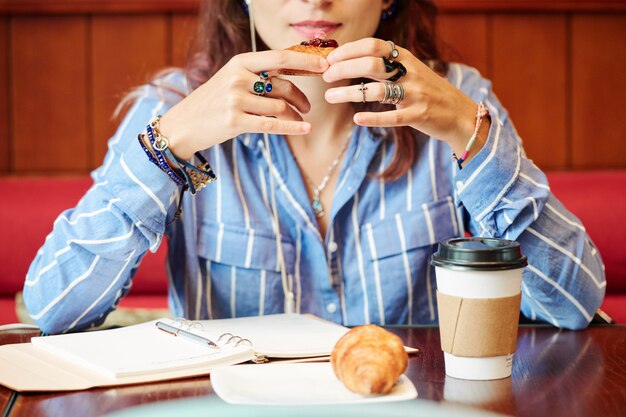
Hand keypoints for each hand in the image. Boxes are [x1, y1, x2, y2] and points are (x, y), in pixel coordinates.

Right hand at [160, 50, 328, 158]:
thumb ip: (258, 75)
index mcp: (239, 63)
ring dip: (294, 116)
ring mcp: (235, 100)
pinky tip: (305, 129)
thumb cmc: (212, 103)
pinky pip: (272, 124)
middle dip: (301, 97)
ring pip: (279, 107)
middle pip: (283, 86)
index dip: (305, 61)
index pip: (280, 58)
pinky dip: (292, 127)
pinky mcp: (235, 121)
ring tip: (300, 121)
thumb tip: (293, 73)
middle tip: (308, 107)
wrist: (182, 125)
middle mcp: (238, 78)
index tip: (325, 65)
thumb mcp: (231, 80)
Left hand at [323, 38, 483, 155]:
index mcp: (406, 58)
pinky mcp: (419, 115)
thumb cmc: (428, 93)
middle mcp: (410, 72)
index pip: (373, 45)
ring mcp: (415, 94)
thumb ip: (386, 66)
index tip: (329, 59)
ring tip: (330, 97)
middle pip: (371, 64)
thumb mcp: (410, 71)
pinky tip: (356, 119)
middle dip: (343, 69)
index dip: (348, 51)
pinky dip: (373, 118)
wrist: (460, 114)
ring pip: (376, 90)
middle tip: (326, 77)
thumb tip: (350, 62)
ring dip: (348, 93)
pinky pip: (392, 116)